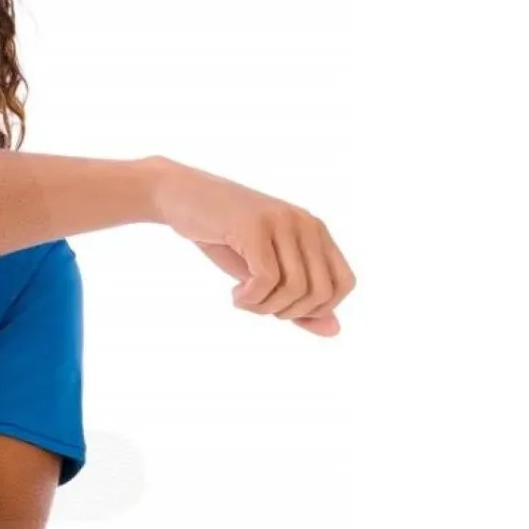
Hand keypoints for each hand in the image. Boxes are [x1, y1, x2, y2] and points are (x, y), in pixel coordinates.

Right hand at [150, 157, 355, 335]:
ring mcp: (281, 222)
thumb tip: (335, 331)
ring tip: (244, 300)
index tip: (284, 307)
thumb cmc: (226, 239)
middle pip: (321, 293)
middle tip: (260, 306)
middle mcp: (305, 224)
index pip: (345, 283)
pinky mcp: (254, 226)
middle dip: (289, 313)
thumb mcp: (267, 274)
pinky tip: (235, 294)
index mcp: (316, 232)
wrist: (183, 197)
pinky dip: (249, 299)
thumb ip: (300, 302)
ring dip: (265, 308)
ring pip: (295, 289)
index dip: (318, 309)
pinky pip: (266, 279)